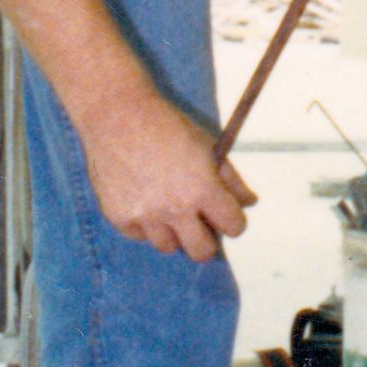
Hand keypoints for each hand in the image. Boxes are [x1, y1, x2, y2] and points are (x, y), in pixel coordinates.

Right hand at [78, 86, 257, 260]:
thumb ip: (231, 179)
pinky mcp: (119, 217)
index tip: (226, 214)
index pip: (233, 227)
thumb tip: (250, 202)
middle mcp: (174, 209)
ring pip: (169, 246)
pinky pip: (140, 235)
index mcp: (202, 190)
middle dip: (206, 240)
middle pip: (202, 252)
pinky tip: (143, 198)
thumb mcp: (207, 148)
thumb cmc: (167, 127)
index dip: (233, 220)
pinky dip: (145, 224)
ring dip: (173, 232)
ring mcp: (144, 216)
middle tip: (200, 225)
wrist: (117, 115)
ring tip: (167, 206)